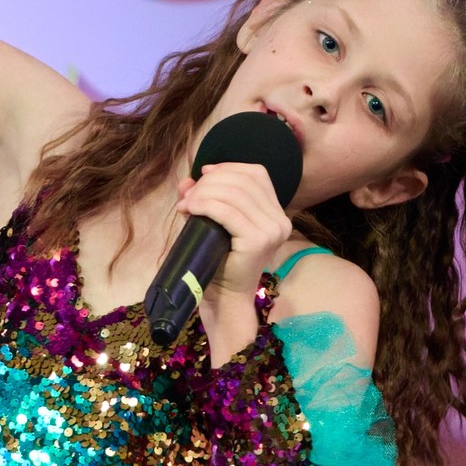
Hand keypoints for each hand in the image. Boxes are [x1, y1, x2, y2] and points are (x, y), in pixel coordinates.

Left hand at [176, 160, 295, 312]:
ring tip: (185, 204)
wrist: (225, 297)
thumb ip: (205, 198)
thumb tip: (187, 180)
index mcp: (276, 213)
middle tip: (188, 195)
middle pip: (243, 181)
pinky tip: (190, 209)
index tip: (203, 175)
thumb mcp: (214, 222)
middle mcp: (279, 220)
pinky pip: (227, 212)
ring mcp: (271, 231)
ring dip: (203, 193)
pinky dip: (204, 205)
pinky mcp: (257, 241)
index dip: (228, 168)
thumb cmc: (219, 261)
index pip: (257, 174)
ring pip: (233, 194)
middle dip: (210, 182)